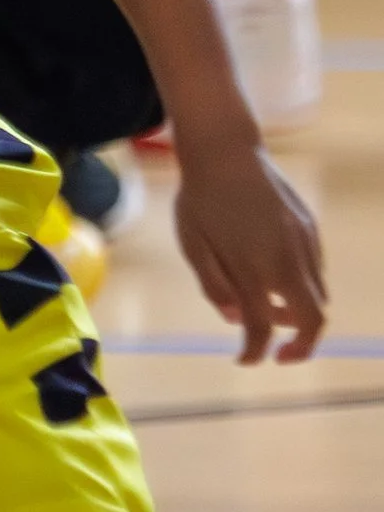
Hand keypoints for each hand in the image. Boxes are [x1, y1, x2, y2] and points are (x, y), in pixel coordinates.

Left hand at [172, 135, 326, 362]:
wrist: (226, 151)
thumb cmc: (200, 199)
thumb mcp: (193, 246)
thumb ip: (214, 286)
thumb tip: (234, 317)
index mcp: (253, 269)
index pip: (263, 328)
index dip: (255, 352)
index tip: (245, 360)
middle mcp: (287, 260)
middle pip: (313, 319)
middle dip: (302, 346)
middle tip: (279, 354)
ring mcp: (304, 243)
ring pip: (318, 295)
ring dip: (299, 313)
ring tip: (269, 309)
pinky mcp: (310, 228)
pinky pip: (315, 270)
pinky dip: (301, 286)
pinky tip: (274, 276)